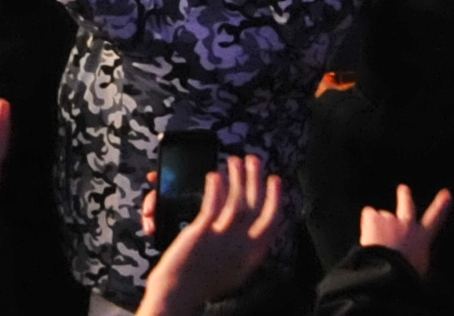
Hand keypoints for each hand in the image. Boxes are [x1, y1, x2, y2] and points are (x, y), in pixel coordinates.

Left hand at [137, 157, 284, 315]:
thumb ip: (244, 250)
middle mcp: (242, 248)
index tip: (276, 179)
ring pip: (236, 202)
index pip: (272, 223)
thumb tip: (250, 229)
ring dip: (236, 177)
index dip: (275, 198)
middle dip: (256, 179)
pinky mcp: (202, 233)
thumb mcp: (233, 270)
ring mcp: (223, 239)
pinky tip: (215, 174)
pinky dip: (215, 188)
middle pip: (254, 206)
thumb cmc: (201, 283)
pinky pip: (212, 205)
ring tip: (234, 160)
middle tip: (255, 158)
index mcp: (252, 257)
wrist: (178, 294)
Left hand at [356, 183, 452, 279]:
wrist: (389, 271)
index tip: (447, 194)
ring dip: (378, 222)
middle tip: (403, 189)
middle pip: (407, 205)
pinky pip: (369, 214)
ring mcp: (391, 219)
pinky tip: (368, 237)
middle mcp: (408, 225)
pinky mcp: (375, 217)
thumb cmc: (405, 274)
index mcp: (422, 239)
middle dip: (405, 196)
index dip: (442, 206)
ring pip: (381, 215)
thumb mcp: (417, 267)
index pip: (435, 219)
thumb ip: (413, 254)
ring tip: (374, 239)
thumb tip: (404, 251)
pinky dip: (367, 223)